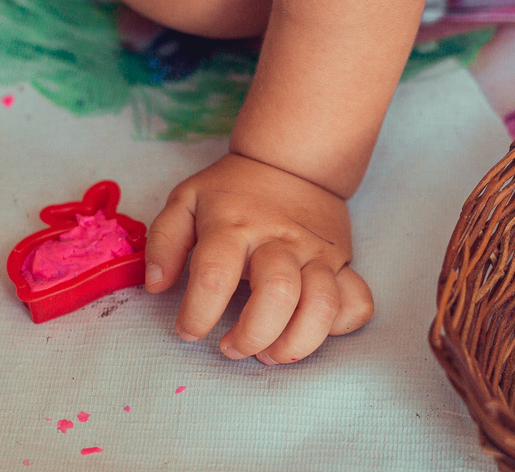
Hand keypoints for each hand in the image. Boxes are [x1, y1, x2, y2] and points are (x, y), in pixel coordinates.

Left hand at [144, 153, 373, 363]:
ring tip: (271, 353)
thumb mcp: (186, 199)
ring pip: (323, 304)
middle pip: (277, 293)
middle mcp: (279, 240)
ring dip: (296, 342)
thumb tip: (157, 285)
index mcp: (234, 225)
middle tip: (232, 347)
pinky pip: (357, 303)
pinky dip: (340, 326)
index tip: (188, 330)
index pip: (215, 274)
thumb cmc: (234, 190)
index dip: (197, 314)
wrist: (294, 160)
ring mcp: (316, 253)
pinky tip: (313, 329)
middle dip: (252, 334)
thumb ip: (164, 240)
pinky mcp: (343, 263)